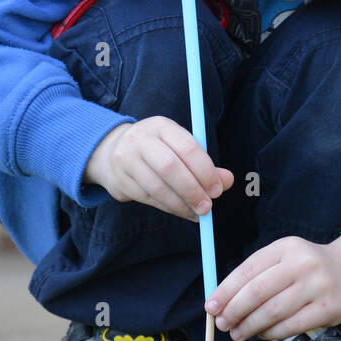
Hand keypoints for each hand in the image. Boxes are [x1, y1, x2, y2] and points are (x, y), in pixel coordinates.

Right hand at [83, 116, 233, 219]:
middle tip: (208, 206)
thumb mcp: (180, 147)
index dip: (205, 171)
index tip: (218, 189)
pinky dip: (170, 208)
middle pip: (170, 167)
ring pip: (157, 187)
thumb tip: (227, 181)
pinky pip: (148, 199)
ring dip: (181, 204)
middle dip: (192, 190)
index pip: (187, 147)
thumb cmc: (159, 149)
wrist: (113, 151)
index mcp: (161, 126)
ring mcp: (126, 160)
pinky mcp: (120, 181)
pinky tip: (183, 212)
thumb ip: (205, 163)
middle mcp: (141, 140)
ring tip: (198, 213)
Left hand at [204, 231, 340, 340]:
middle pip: (258, 291)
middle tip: (222, 324)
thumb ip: (257, 274)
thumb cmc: (309, 267)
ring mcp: (317, 286)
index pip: (248, 270)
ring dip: (249, 326)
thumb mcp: (285, 258)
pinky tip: (261, 333)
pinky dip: (270, 332)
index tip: (210, 307)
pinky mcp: (328, 309)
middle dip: (234, 311)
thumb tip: (221, 302)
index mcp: (286, 247)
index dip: (225, 291)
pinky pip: (290, 325)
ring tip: (238, 333)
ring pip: (273, 311)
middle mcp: (302, 263)